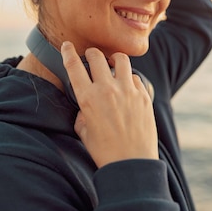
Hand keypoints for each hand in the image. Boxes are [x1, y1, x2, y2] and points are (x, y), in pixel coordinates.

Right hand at [61, 41, 157, 167]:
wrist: (131, 165)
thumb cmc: (104, 152)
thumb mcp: (84, 132)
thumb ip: (82, 114)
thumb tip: (85, 106)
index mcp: (88, 98)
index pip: (74, 66)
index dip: (68, 52)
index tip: (67, 46)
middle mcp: (107, 90)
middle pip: (97, 56)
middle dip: (92, 53)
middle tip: (92, 57)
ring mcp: (128, 91)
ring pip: (120, 60)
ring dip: (113, 59)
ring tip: (112, 64)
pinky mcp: (144, 96)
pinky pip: (135, 77)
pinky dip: (129, 78)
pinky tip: (126, 86)